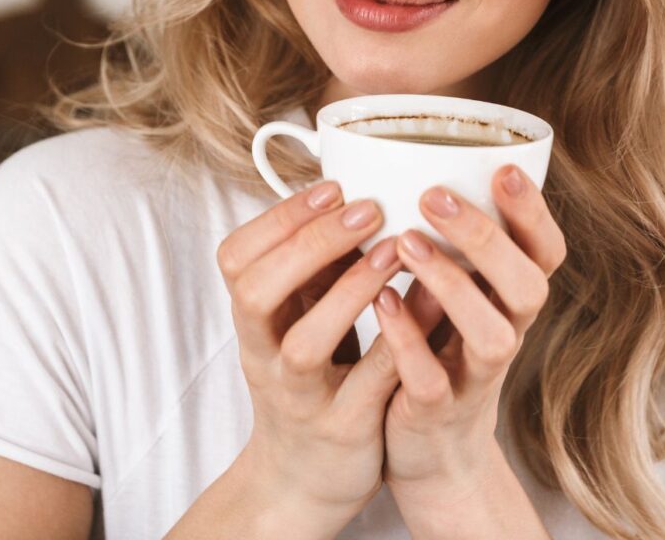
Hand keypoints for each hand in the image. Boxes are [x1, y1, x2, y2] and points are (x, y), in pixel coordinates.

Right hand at [215, 179, 404, 521]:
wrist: (303, 477)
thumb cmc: (308, 377)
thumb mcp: (297, 317)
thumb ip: (315, 267)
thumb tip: (353, 194)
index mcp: (252, 320)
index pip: (236, 259)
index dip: (278, 218)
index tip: (332, 187)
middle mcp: (263, 356)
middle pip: (257, 293)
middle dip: (310, 243)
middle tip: (366, 209)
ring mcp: (300, 397)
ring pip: (304, 344)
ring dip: (349, 291)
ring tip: (394, 250)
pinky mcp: (343, 430)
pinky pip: (367, 385)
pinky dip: (395, 342)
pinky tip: (428, 304)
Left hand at [373, 164, 565, 493]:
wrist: (432, 450)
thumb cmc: (441, 347)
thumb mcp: (457, 292)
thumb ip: (451, 243)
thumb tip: (415, 161)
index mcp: (511, 297)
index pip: (546, 250)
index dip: (533, 212)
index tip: (503, 169)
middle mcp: (507, 332)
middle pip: (528, 286)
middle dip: (486, 238)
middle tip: (435, 195)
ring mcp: (476, 377)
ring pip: (492, 335)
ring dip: (451, 285)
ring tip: (405, 242)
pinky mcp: (439, 411)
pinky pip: (432, 379)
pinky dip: (408, 339)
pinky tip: (382, 301)